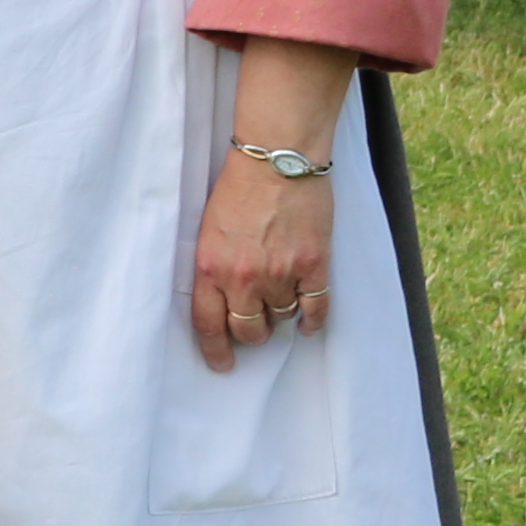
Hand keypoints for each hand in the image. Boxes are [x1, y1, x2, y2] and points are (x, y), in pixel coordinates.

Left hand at [191, 154, 331, 372]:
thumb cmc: (238, 189)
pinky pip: (317, 308)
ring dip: (280, 320)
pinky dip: (314, 321)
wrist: (277, 161)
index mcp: (211, 268)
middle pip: (249, 329)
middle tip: (255, 331)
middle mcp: (244, 277)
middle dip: (251, 336)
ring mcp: (282, 273)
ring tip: (279, 311)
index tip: (221, 364)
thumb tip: (221, 300)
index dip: (215, 350)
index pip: (208, 324)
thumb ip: (214, 267)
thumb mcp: (208, 231)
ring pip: (282, 319)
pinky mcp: (315, 265)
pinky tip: (310, 324)